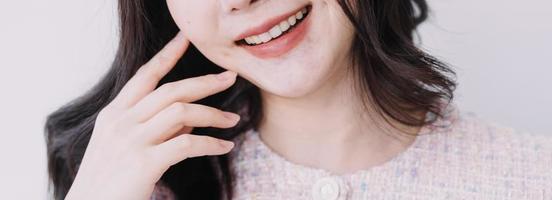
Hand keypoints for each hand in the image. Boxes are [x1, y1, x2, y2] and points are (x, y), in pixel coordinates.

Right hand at [65, 32, 239, 199]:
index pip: (145, 75)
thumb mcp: (124, 145)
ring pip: (182, 112)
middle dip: (205, 81)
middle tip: (230, 77)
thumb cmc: (109, 180)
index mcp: (115, 113)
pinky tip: (224, 146)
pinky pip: (188, 144)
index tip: (186, 39)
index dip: (167, 54)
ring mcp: (131, 140)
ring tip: (233, 120)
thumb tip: (190, 120)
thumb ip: (156, 128)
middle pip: (171, 90)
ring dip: (214, 114)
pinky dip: (211, 143)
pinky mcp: (144, 162)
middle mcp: (122, 121)